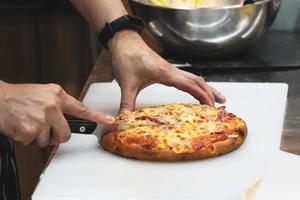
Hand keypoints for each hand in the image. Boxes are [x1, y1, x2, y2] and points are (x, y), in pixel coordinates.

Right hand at [0, 82, 114, 146]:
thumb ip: (59, 106)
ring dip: (38, 136)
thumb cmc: (19, 97)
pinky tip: (21, 126)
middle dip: (54, 135)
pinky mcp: (31, 130)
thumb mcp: (44, 94)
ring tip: (28, 122)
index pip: (82, 108)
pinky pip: (34, 143)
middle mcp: (52, 105)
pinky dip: (27, 139)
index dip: (97, 117)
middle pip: (65, 134)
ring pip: (49, 140)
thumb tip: (69, 121)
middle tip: (42, 126)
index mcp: (58, 95)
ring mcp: (42, 118)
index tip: (110, 121)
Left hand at [108, 30, 225, 112]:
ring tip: (216, 97)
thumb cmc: (127, 57)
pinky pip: (185, 77)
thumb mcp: (127, 83)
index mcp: (166, 73)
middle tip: (221, 104)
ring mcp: (169, 69)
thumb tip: (124, 119)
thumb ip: (126, 103)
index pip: (191, 86)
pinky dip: (194, 85)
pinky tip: (194, 89)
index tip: (212, 107)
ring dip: (205, 87)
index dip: (203, 97)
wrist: (123, 41)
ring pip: (193, 78)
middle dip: (210, 92)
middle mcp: (171, 70)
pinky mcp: (165, 69)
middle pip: (198, 81)